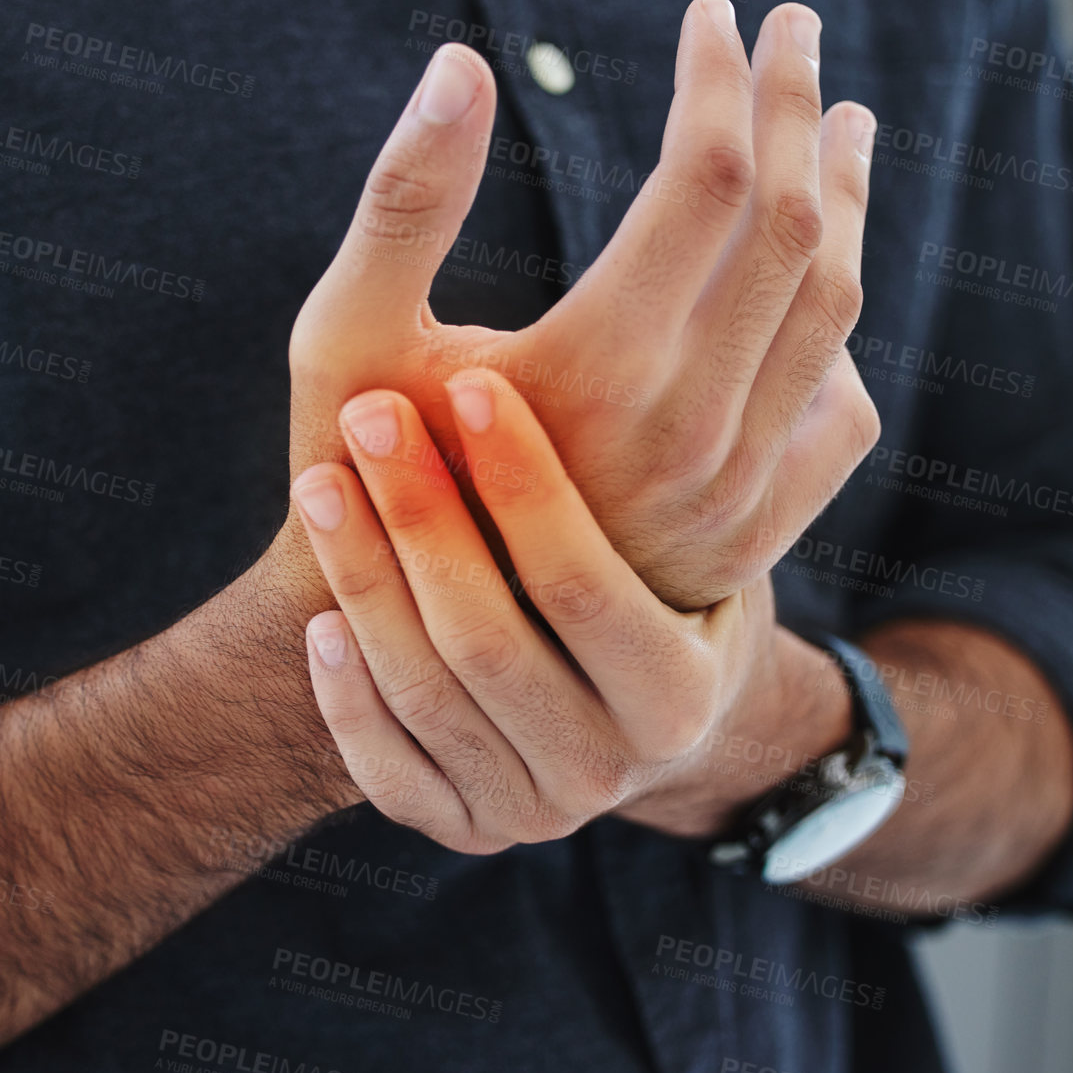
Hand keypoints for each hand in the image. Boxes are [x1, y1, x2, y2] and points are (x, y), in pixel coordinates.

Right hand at [285, 0, 879, 610]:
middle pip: (791, 224)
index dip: (715, 76)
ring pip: (834, 308)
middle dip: (794, 105)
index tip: (707, 14)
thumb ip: (402, 198)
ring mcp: (733, 488)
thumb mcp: (347, 335)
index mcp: (594, 363)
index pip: (705, 173)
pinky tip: (823, 275)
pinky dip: (838, 323)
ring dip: (845, 197)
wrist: (416, 647)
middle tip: (791, 28)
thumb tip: (461, 62)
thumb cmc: (363, 475)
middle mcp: (687, 426)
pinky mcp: (751, 529)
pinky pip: (841, 404)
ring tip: (840, 123)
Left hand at [288, 369, 819, 850]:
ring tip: (319, 482)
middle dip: (420, 520)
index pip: (583, 585)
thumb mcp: (689, 528)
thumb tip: (752, 245)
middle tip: (368, 413)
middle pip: (488, 642)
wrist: (618, 708)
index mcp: (681, 692)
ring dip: (363, 581)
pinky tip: (320, 617)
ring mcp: (533, 809)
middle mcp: (613, 767)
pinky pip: (387, 772)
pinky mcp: (461, 827)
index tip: (468, 381)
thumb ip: (696, 427)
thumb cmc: (649, 581)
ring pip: (425, 695)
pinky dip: (345, 696)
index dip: (521, 482)